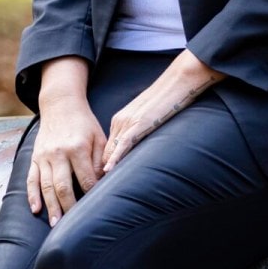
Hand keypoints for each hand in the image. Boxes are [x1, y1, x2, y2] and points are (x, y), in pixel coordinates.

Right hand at [26, 98, 106, 226]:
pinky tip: (35, 209)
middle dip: (68, 208)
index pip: (85, 179)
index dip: (91, 194)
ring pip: (46, 186)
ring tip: (55, 224)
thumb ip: (101, 159)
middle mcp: (58, 153)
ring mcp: (44, 156)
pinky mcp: (35, 157)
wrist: (60, 105)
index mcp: (77, 148)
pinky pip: (31, 179)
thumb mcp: (99, 137)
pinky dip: (32, 195)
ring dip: (50, 207)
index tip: (96, 208)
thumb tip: (103, 182)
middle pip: (63, 186)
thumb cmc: (84, 123)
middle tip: (72, 227)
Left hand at [100, 50, 224, 173]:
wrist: (176, 82)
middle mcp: (120, 121)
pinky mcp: (139, 124)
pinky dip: (115, 157)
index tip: (96, 179)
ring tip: (96, 185)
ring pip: (111, 149)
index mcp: (121, 120)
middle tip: (91, 187)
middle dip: (98, 168)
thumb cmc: (166, 99)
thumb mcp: (147, 117)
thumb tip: (136, 146)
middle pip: (105, 150)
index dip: (102, 163)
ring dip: (104, 167)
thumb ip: (139, 130)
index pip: (107, 146)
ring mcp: (128, 122)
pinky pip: (123, 144)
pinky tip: (109, 170)